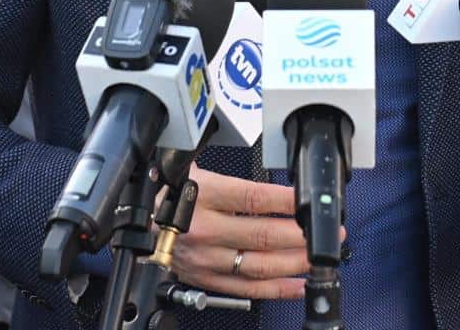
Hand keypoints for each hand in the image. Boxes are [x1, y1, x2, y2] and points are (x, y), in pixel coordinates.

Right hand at [168, 167, 309, 300]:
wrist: (136, 222)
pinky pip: (246, 289)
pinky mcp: (205, 279)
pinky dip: (275, 289)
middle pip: (262, 235)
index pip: (253, 198)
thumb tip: (272, 179)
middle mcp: (204, 229)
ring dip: (294, 263)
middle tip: (323, 231)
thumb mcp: (194, 170)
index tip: (308, 199)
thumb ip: (231, 179)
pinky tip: (296, 284)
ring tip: (315, 257)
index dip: (286, 200)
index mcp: (203, 195)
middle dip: (300, 235)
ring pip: (258, 265)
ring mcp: (205, 258)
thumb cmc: (169, 192)